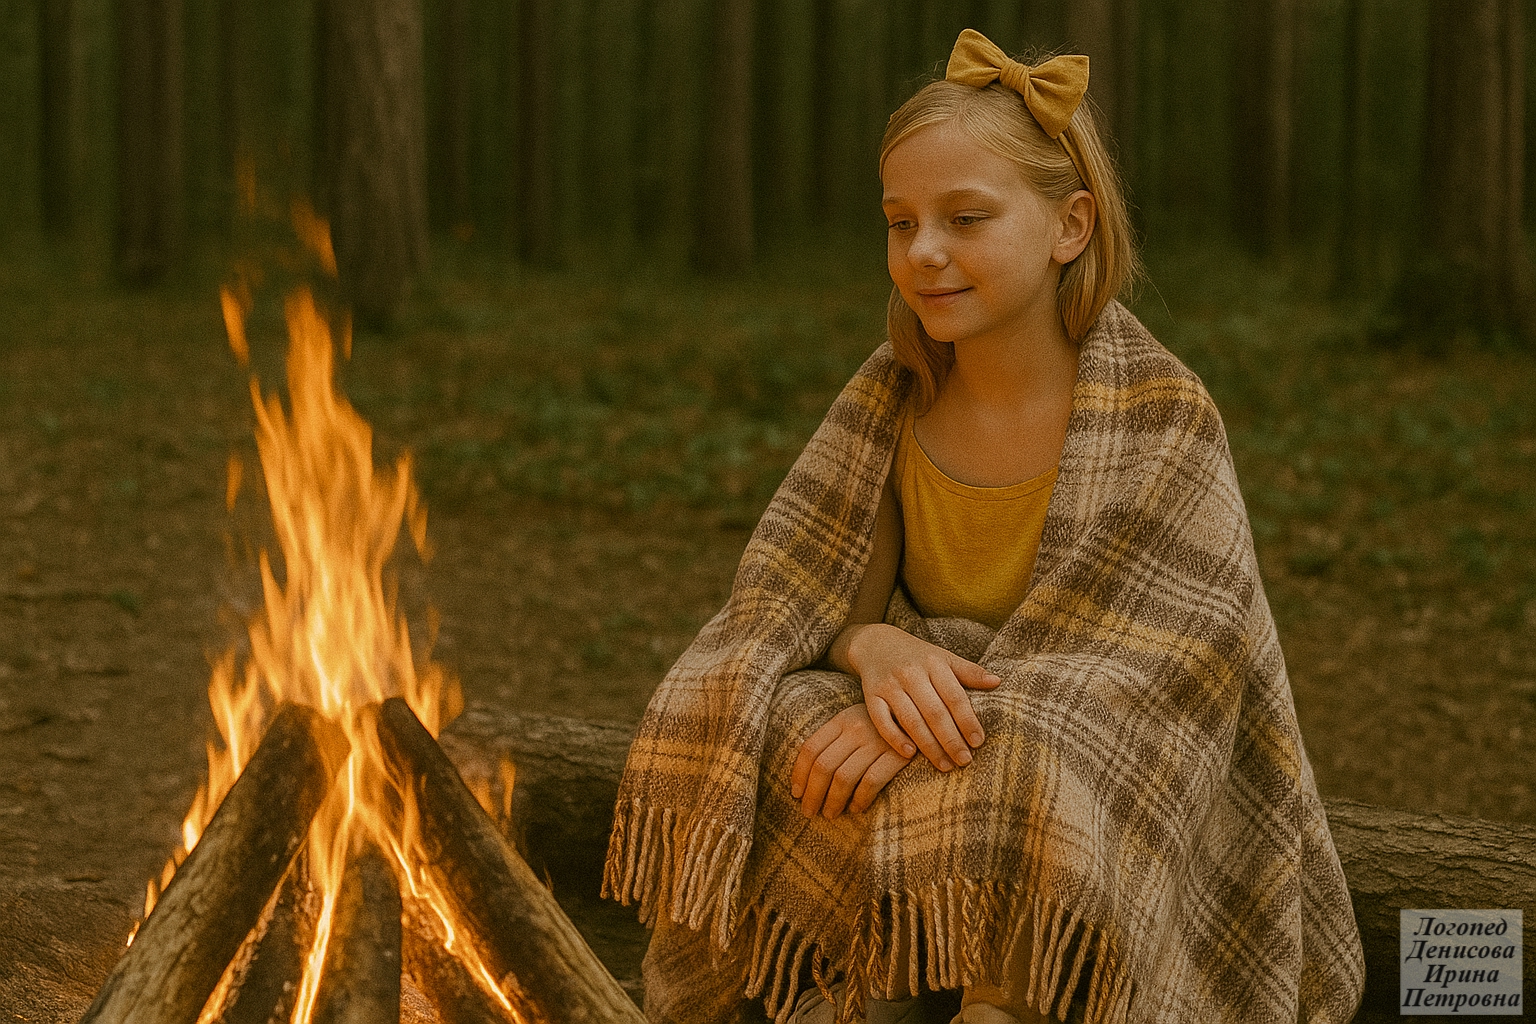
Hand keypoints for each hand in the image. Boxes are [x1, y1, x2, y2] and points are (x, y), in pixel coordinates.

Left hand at [791, 704, 912, 818]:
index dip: (800, 774)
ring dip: (833, 801)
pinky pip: (871, 782)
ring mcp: (877, 741)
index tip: (796, 793)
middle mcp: (857, 727)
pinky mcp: (897, 755)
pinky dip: (860, 799)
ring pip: (844, 777)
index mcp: (843, 719)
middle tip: (809, 812)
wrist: (926, 717)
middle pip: (824, 765)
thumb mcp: (858, 722)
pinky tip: (856, 809)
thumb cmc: (886, 726)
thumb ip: (836, 741)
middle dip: (813, 793)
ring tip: (830, 815)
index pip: (811, 748)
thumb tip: (807, 777)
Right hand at [842, 623, 999, 771]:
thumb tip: (997, 682)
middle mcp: (911, 673)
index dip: (967, 720)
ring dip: (928, 745)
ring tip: (944, 765)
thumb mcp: (943, 657)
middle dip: (951, 739)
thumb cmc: (917, 656)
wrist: (876, 644)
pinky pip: (882, 721)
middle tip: (964, 760)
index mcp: (934, 663)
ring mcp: (889, 685)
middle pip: (934, 712)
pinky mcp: (871, 696)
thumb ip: (969, 671)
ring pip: (911, 720)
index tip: (978, 742)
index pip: (954, 696)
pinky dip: (894, 738)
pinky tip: (909, 754)